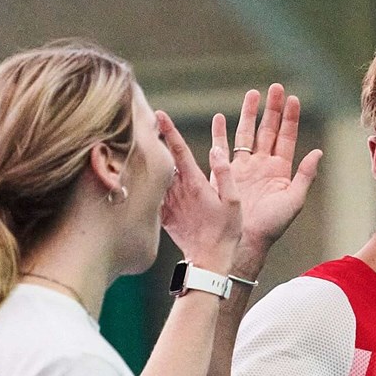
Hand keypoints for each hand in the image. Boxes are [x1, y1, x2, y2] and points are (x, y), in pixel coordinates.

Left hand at [156, 109, 241, 273]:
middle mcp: (177, 191)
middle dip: (153, 138)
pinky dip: (149, 179)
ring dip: (149, 157)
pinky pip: (154, 192)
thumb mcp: (233, 202)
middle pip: (161, 158)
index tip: (158, 114)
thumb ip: (225, 174)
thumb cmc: (225, 232)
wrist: (209, 261)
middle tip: (143, 119)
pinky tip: (143, 171)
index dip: (169, 130)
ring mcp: (168, 203)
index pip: (178, 151)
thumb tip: (217, 149)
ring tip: (142, 139)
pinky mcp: (163, 214)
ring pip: (155, 173)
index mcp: (194, 184)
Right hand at [222, 85, 323, 259]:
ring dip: (250, 114)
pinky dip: (220, 132)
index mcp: (281, 170)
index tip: (293, 98)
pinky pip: (223, 147)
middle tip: (275, 87)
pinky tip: (220, 117)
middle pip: (268, 129)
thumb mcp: (294, 200)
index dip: (291, 118)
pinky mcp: (226, 173)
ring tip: (252, 93)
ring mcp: (244, 168)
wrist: (246, 240)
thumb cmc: (272, 226)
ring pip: (247, 133)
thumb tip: (318, 152)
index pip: (287, 137)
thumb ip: (305, 175)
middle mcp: (263, 165)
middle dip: (272, 109)